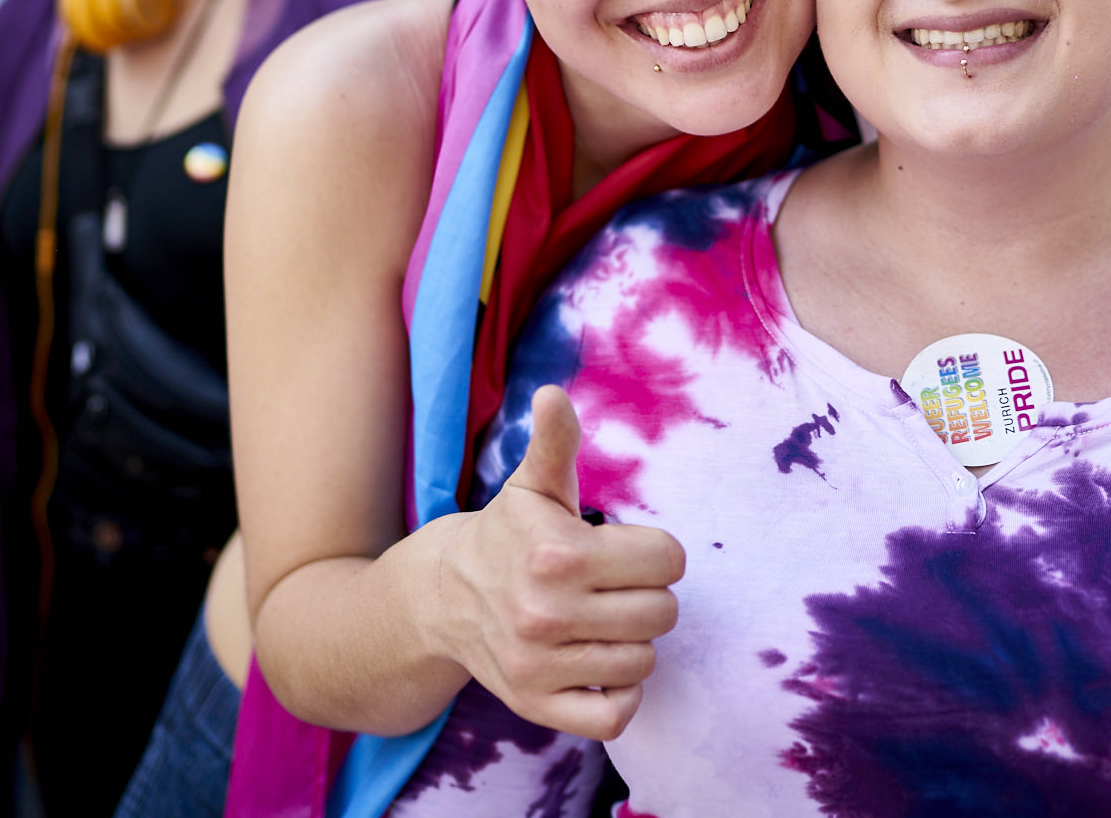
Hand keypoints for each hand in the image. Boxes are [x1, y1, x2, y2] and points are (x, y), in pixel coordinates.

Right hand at [435, 385, 684, 739]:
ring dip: (632, 641)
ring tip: (602, 620)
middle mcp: (546, 613)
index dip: (654, 552)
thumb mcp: (532, 484)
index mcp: (558, 554)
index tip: (624, 550)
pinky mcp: (535, 706)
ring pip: (644, 661)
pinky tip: (603, 664)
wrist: (441, 597)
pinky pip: (614, 717)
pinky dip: (620, 695)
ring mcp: (539, 665)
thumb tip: (552, 393)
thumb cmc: (509, 533)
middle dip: (646, 595)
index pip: (669, 560)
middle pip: (663, 613)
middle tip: (613, 586)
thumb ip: (554, 441)